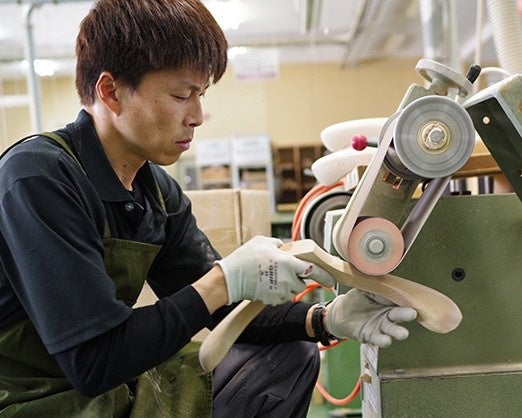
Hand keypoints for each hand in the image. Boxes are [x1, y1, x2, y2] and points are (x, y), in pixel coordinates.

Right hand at [216, 236, 334, 304]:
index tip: (330, 280)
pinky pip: (281, 298)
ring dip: (288, 286)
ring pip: (292, 291)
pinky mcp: (272, 300)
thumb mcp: (263, 241)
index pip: (313, 270)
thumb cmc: (246, 257)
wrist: (230, 278)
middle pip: (302, 283)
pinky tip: (266, 285)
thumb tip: (285, 246)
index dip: (324, 276)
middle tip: (285, 272)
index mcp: (288, 263)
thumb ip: (279, 244)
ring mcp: (280, 292)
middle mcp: (287, 279)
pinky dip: (277, 293)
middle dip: (297, 279)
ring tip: (273, 278)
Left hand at [325, 289, 416, 346]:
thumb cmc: (356, 299)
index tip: (412, 299)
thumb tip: (386, 284)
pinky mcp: (372, 336)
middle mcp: (388, 315)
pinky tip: (386, 340)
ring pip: (393, 330)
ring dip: (398, 332)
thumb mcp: (365, 289)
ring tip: (402, 333)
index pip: (400, 300)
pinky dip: (383, 340)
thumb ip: (376, 287)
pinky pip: (379, 339)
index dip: (406, 300)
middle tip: (412, 314)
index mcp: (388, 302)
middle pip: (400, 315)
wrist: (341, 312)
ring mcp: (381, 327)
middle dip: (406, 315)